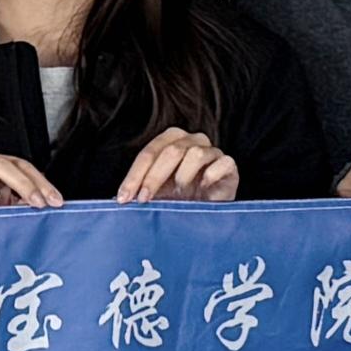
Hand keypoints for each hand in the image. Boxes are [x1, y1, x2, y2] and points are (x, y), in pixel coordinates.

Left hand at [112, 131, 238, 204]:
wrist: (209, 209)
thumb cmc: (180, 198)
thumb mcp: (156, 193)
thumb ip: (140, 190)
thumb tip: (120, 199)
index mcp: (170, 140)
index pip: (149, 153)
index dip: (135, 175)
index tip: (125, 198)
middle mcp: (192, 140)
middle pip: (170, 151)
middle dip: (153, 177)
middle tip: (144, 200)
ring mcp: (212, 151)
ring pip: (196, 154)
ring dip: (184, 176)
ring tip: (181, 193)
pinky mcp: (229, 164)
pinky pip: (222, 163)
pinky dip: (211, 175)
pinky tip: (203, 188)